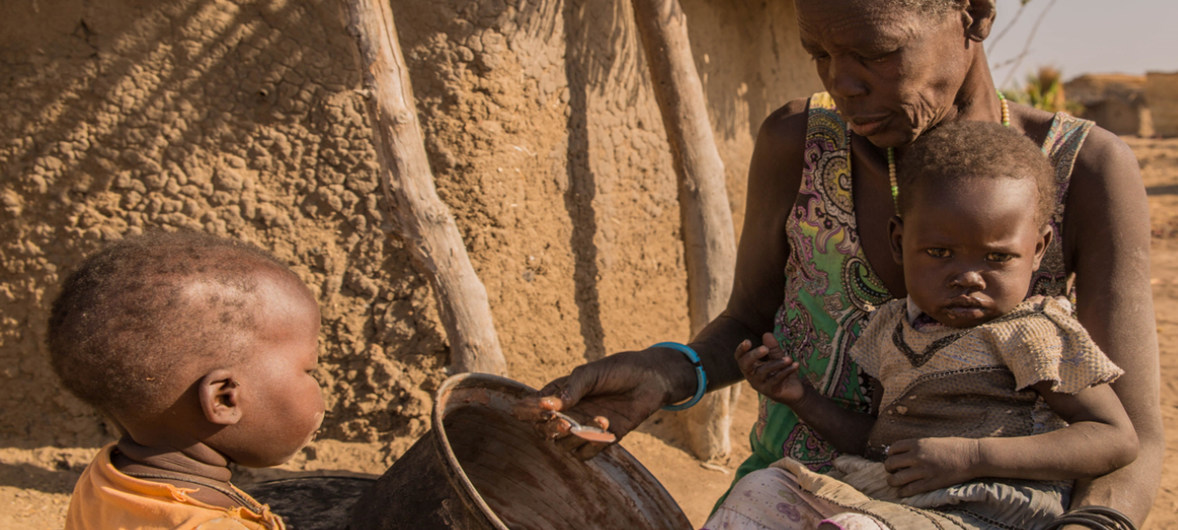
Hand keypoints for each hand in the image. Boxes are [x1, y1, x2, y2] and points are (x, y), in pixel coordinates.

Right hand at [529, 348, 684, 458]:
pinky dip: (593, 444)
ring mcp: (583, 427)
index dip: (529, 412)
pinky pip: (585, 453)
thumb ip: (572, 387)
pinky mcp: (601, 440)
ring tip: (596, 419)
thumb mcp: (592, 372)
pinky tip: (607, 426)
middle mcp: (568, 413)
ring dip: (574, 437)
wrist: (651, 379)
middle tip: (564, 423)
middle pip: (544, 431)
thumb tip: (550, 405)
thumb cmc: (619, 370)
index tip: (541, 408)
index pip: (532, 408)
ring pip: (563, 446)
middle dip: (550, 429)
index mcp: (559, 394)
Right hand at [735, 332, 804, 404]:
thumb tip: (767, 334)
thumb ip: (773, 347)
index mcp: (751, 367)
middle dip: (753, 355)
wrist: (794, 391)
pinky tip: (795, 365)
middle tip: (765, 348)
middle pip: (745, 365)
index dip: (741, 350)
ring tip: (789, 358)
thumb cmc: (782, 372)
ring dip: (777, 363)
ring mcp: (760, 385)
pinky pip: (776, 379)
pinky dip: (786, 371)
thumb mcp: (778, 357)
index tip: (748, 341)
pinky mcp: (770, 391)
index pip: (740, 358)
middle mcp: (752, 376)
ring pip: (763, 371)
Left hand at [883, 437, 980, 495]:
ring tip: (894, 482)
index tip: (894, 458)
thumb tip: (906, 453)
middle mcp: (917, 456)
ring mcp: (923, 470)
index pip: (893, 448)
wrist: (973, 456)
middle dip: (889, 468)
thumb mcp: (933, 441)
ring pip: (896, 478)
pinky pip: (909, 489)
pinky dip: (902, 492)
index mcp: (918, 443)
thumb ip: (918, 446)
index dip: (891, 454)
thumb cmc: (955, 447)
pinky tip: (902, 492)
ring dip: (892, 481)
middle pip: (891, 463)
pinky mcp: (930, 483)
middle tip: (892, 471)